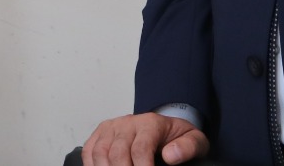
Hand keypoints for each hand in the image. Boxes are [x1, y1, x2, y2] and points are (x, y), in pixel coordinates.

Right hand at [82, 112, 208, 165]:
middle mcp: (128, 123)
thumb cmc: (176, 137)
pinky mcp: (101, 133)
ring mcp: (112, 127)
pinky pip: (89, 150)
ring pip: (100, 152)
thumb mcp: (193, 140)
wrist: (165, 126)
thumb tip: (170, 155)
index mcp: (150, 123)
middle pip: (118, 153)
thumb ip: (188, 147)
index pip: (141, 149)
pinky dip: (92, 165)